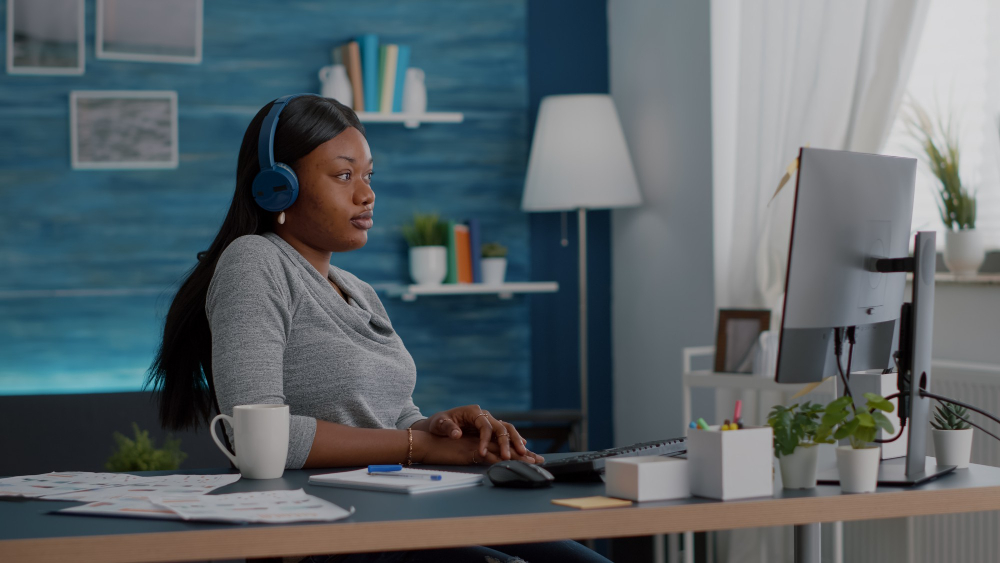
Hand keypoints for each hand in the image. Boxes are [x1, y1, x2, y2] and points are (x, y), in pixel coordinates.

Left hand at [418, 405, 543, 462]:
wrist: (439, 424)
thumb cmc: (438, 423)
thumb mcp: (439, 424)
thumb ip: (447, 428)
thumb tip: (456, 433)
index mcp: (473, 412)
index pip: (484, 425)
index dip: (485, 439)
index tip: (482, 452)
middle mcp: (484, 416)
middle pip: (500, 427)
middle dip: (507, 442)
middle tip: (508, 456)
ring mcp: (489, 422)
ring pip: (507, 430)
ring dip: (516, 441)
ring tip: (524, 453)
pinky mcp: (491, 430)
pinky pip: (506, 434)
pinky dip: (515, 441)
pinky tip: (523, 448)